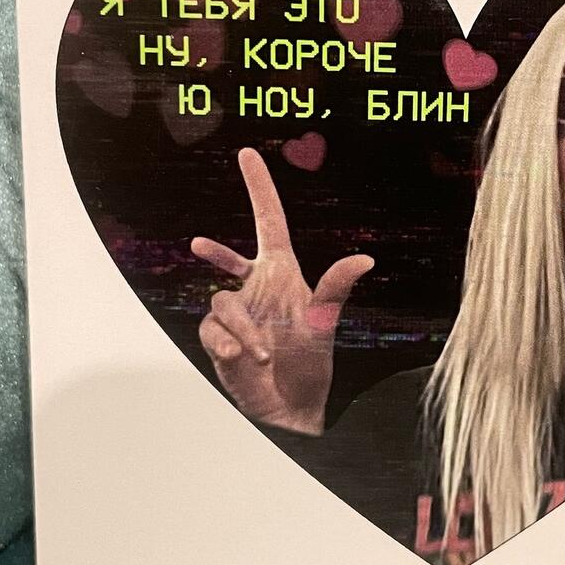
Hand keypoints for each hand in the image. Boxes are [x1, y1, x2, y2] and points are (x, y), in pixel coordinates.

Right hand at [191, 147, 373, 435]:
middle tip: (198, 243)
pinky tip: (242, 357)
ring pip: (222, 302)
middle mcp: (256, 289)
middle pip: (229, 257)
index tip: (249, 157)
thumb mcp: (324, 323)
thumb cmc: (310, 364)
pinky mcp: (217, 338)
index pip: (269, 223)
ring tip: (263, 354)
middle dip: (216, 250)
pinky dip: (229, 344)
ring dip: (244, 330)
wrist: (289, 407)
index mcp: (282, 275)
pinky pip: (212, 330)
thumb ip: (336, 287)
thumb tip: (365, 259)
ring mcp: (235, 314)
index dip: (260, 189)